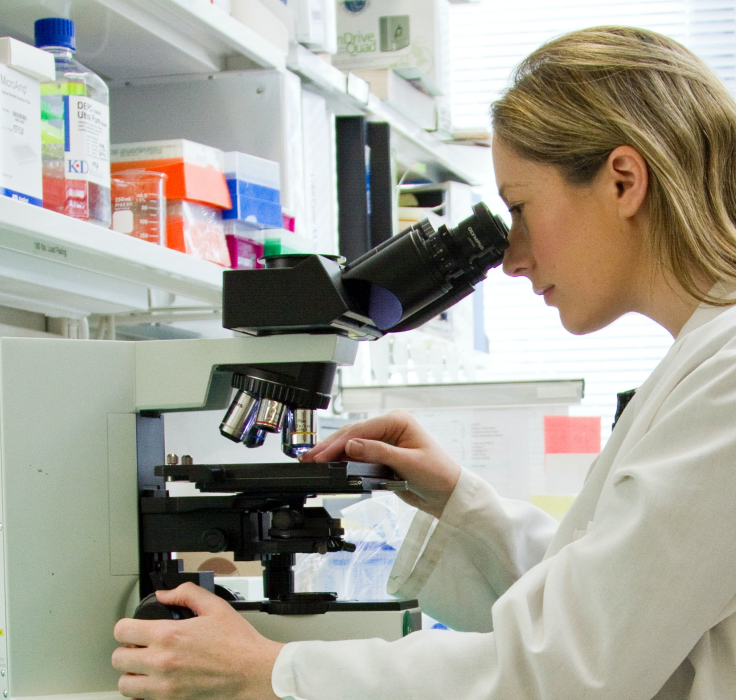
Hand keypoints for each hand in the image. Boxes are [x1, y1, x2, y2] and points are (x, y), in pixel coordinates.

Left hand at [112, 583, 283, 699]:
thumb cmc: (238, 643)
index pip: (122, 631)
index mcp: (169, 635)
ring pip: (124, 684)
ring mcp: (164, 687)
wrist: (253, 672)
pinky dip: (142, 694)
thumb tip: (165, 594)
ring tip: (145, 667)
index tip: (133, 628)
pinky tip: (155, 684)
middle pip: (118, 659)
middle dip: (127, 650)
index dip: (126, 626)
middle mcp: (162, 662)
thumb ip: (187, 594)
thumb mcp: (215, 606)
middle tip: (140, 647)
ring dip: (131, 674)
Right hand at [302, 410, 460, 518]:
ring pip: (352, 443)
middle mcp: (389, 427)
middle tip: (310, 457)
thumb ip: (378, 453)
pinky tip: (329, 464)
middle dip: (330, 446)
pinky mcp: (382, 455)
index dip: (339, 443)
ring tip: (313, 460)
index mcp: (397, 421)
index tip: (323, 455)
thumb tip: (351, 446)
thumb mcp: (408, 463)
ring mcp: (384, 440)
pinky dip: (343, 460)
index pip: (361, 430)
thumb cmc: (438, 474)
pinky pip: (358, 454)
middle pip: (353, 434)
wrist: (448, 494)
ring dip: (333, 452)